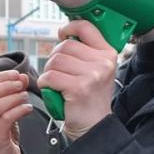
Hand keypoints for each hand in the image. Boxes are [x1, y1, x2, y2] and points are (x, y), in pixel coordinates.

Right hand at [0, 71, 32, 153]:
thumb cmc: (1, 131)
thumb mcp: (3, 109)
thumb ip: (10, 91)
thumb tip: (22, 76)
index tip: (15, 74)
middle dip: (5, 85)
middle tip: (21, 83)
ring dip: (13, 97)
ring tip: (25, 96)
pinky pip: (6, 119)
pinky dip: (19, 110)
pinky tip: (28, 108)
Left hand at [38, 20, 116, 139]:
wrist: (93, 126)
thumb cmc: (89, 97)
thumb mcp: (95, 70)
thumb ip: (85, 51)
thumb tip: (65, 33)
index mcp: (107, 53)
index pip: (85, 27)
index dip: (69, 27)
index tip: (62, 34)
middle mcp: (103, 62)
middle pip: (65, 45)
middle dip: (55, 58)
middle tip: (61, 74)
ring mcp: (93, 74)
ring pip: (55, 60)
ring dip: (49, 72)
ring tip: (58, 84)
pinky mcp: (79, 87)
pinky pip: (50, 76)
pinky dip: (46, 83)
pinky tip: (54, 90)